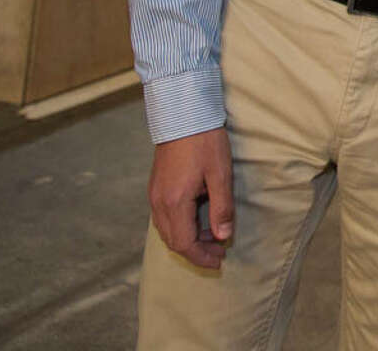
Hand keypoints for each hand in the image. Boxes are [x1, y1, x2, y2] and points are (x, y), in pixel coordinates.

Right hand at [148, 127, 233, 268]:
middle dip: (195, 251)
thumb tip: (223, 236)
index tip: (219, 261)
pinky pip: (164, 218)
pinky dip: (180, 226)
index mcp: (175, 202)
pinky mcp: (156, 188)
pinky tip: (198, 221)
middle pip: (173, 241)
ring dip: (188, 239)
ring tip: (212, 238)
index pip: (184, 243)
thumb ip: (221, 207)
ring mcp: (154, 196)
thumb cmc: (205, 142)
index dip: (201, 256)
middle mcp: (159, 203)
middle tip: (219, 253)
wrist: (183, 116)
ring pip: (167, 230)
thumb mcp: (220, 175)